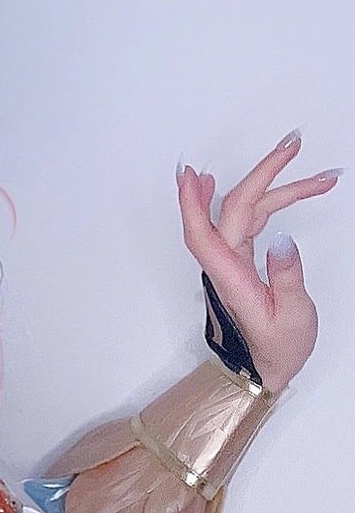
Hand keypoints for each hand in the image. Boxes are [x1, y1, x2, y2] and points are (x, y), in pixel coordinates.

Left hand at [176, 131, 339, 392]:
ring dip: (280, 188)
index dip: (193, 203)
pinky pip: (253, 221)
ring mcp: (234, 261)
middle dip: (262, 172)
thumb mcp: (289, 319)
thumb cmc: (276, 350)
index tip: (191, 173)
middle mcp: (227, 265)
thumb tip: (284, 242)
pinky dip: (274, 202)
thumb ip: (286, 279)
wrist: (265, 370)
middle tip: (293, 143)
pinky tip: (283, 186)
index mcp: (230, 278)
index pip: (204, 234)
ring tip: (321, 176)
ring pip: (250, 212)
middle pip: (235, 209)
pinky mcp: (244, 261)